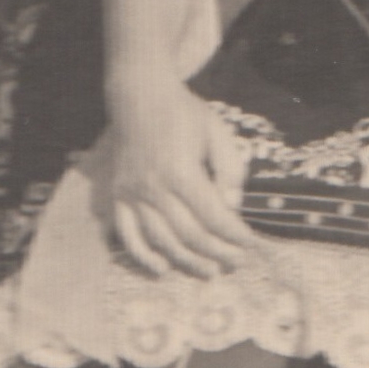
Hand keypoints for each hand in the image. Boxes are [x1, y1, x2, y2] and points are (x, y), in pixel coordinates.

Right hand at [103, 72, 255, 279]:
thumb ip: (230, 170)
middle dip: (217, 252)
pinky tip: (162, 269)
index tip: (250, 243)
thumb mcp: (218, 132)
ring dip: (187, 261)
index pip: (212, 215)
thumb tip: (232, 207)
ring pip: (161, 240)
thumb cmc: (184, 113)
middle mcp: (153, 186)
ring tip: (209, 271)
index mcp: (180, 170)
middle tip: (236, 263)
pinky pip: (128, 235)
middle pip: (189, 233)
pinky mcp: (118, 197)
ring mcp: (132, 194)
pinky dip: (143, 256)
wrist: (139, 96)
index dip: (233, 234)